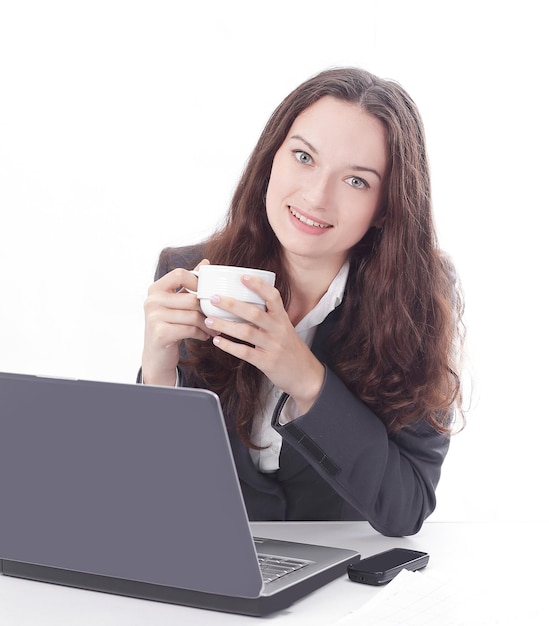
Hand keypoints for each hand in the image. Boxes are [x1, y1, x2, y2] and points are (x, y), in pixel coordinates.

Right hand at [141, 259, 215, 385]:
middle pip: (191, 298)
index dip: (198, 281)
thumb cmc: (170, 326)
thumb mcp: (176, 303)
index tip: (207, 293)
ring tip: (214, 328)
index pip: (180, 274)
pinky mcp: (160, 333)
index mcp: (155, 289)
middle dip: (207, 309)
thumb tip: (205, 262)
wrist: (156, 357)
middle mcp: (151, 301)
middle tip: (217, 317)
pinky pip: (190, 329)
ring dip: (208, 324)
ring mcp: (154, 317)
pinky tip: (204, 336)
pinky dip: (201, 333)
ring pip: (193, 315)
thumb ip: (188, 283)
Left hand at [204, 274, 324, 413]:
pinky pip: (245, 352)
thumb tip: (244, 303)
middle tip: (215, 298)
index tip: (243, 276)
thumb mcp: (284, 329)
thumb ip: (268, 317)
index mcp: (282, 318)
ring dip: (225, 325)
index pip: (273, 297)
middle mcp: (278, 330)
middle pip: (254, 313)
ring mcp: (272, 346)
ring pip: (246, 332)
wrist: (306, 375)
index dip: (258, 286)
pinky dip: (229, 346)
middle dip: (232, 305)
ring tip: (209, 320)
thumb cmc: (290, 350)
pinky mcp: (266, 362)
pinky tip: (217, 341)